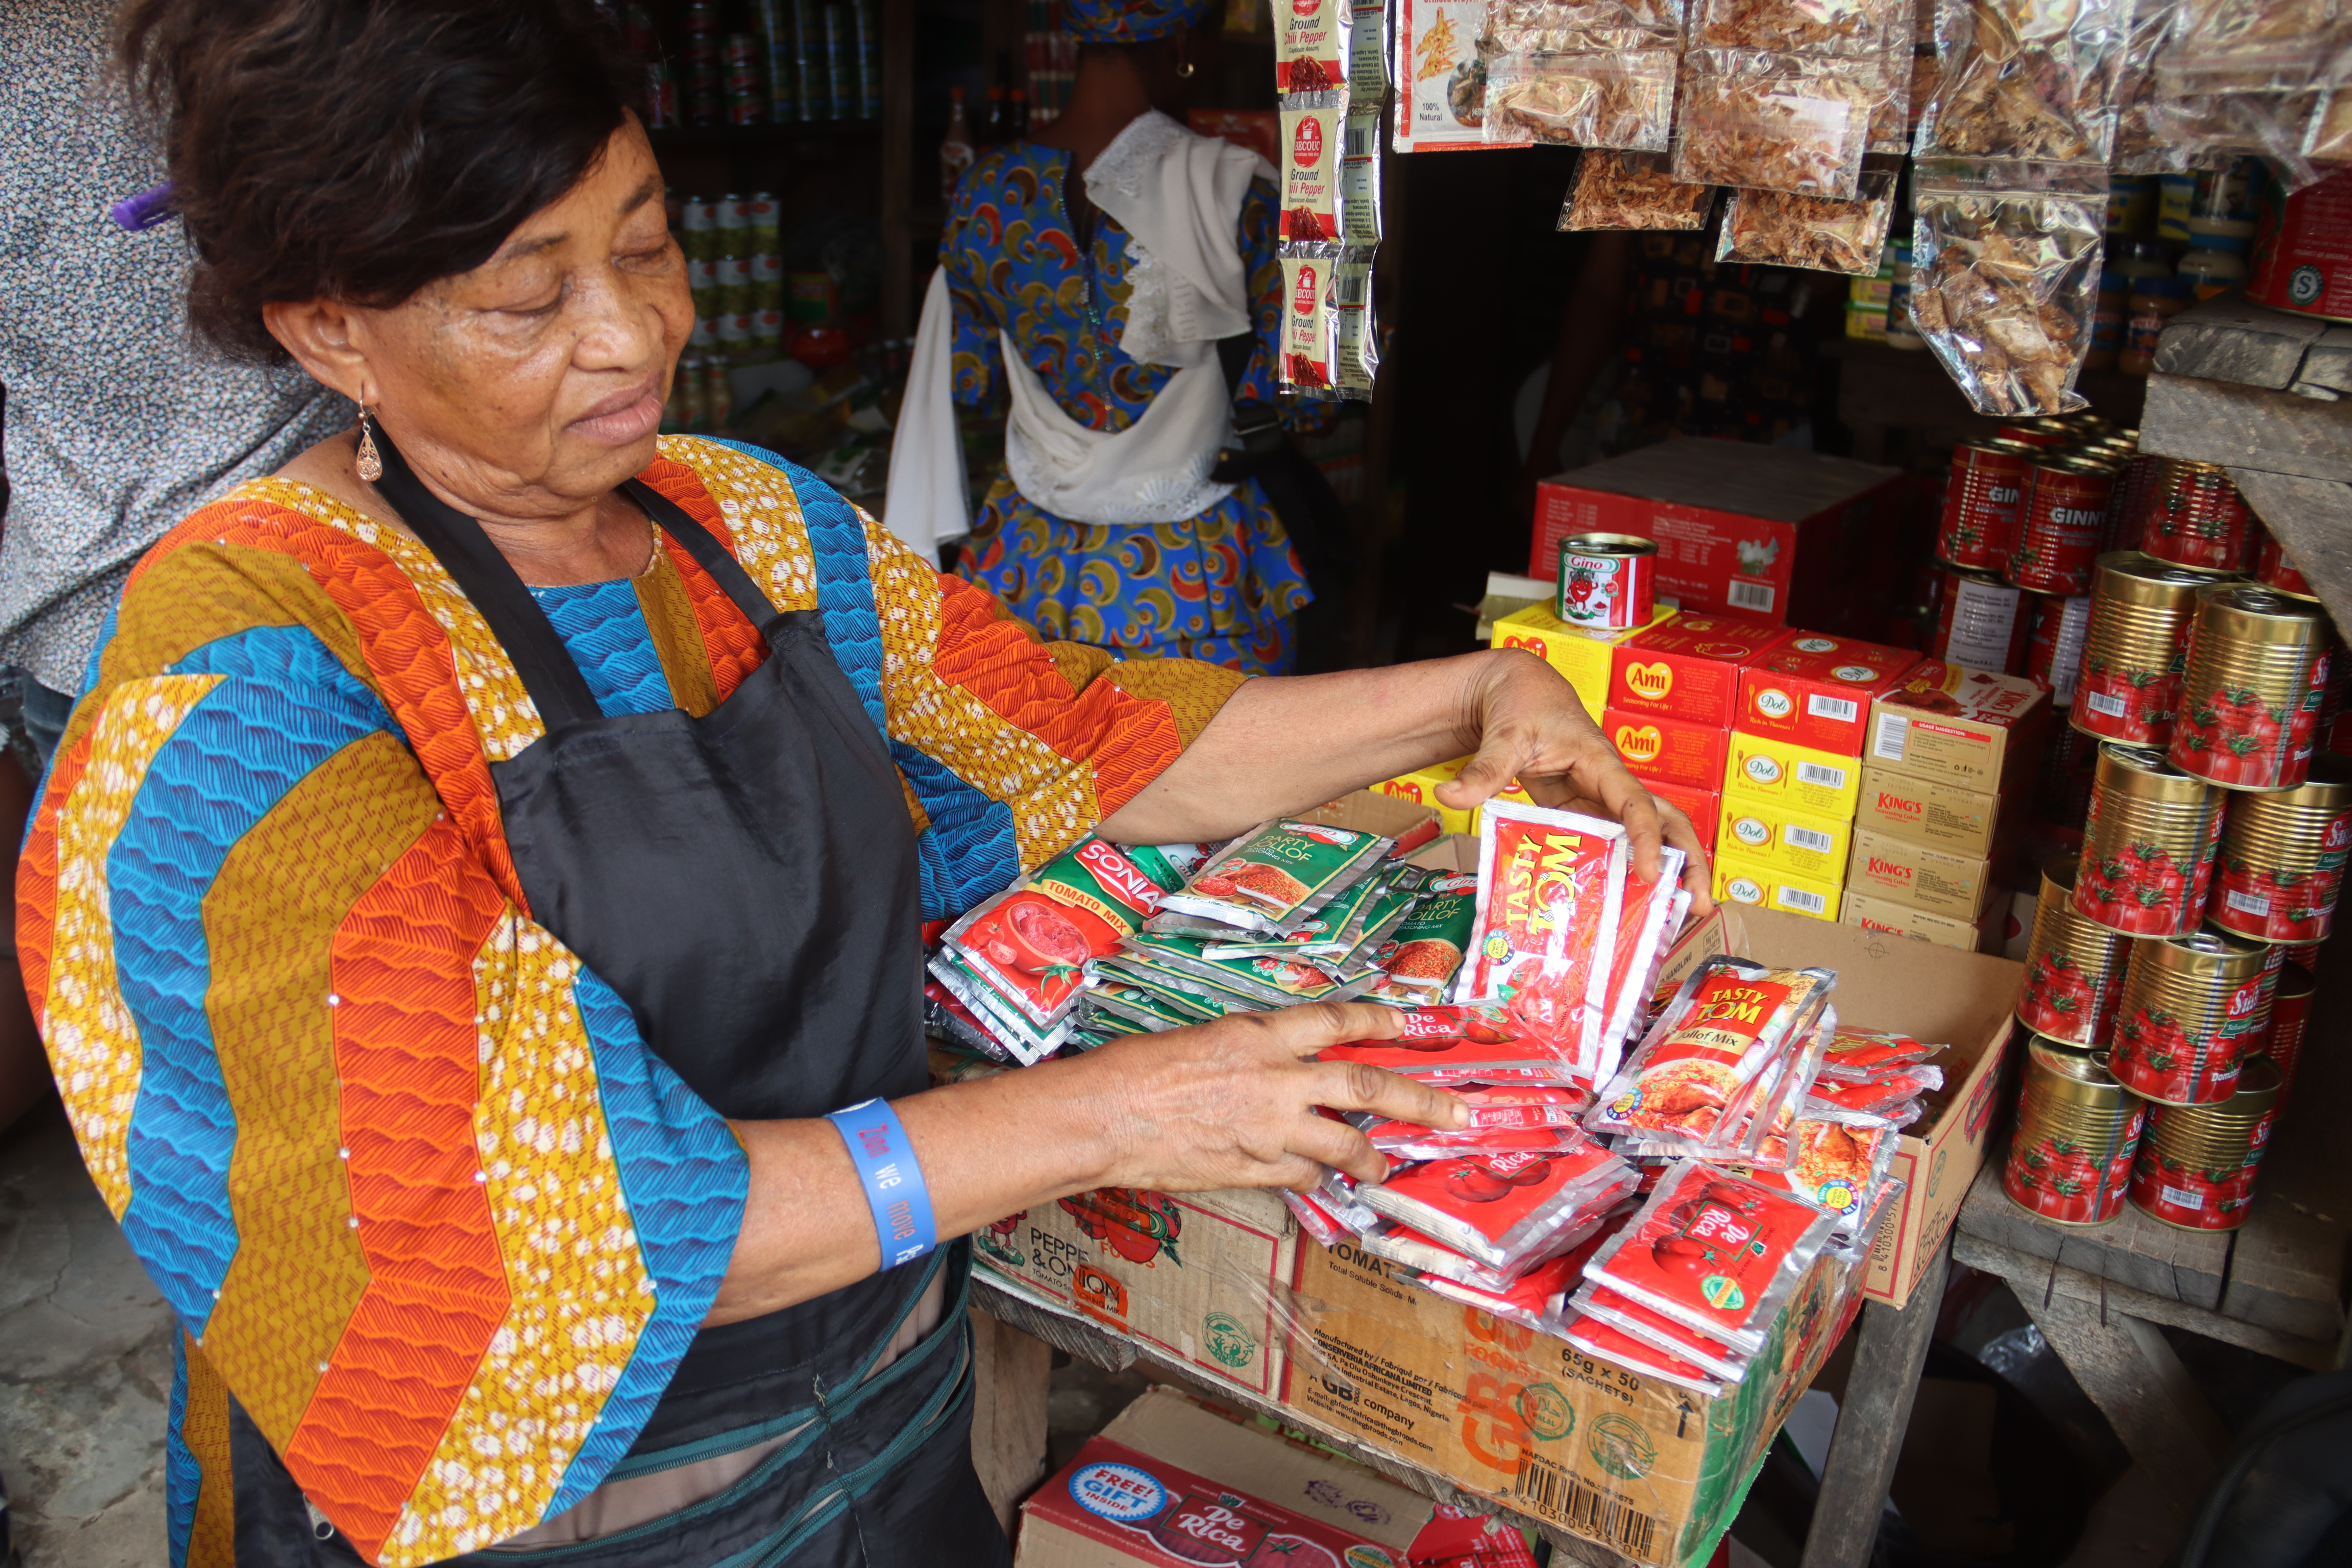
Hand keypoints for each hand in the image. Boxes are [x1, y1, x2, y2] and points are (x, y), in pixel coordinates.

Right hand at [1075, 1002, 1469, 1192]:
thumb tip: (1277, 1062)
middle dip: (1418, 1098)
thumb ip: (1248, 1052)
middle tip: (1455, 1111)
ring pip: (1344, 1143)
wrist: (1104, 1116)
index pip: (1336, 1020)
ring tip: (1385, 1168)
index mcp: (1260, 1035)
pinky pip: (1302, 1177)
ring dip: (1372, 1157)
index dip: (1379, 1020)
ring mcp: (1269, 1128)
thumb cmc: (1137, 1071)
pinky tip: (1320, 1183)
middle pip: (1365, 1085)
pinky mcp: (1254, 1169)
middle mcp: (1276, 1078)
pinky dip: (1315, 1179)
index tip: (1407, 1024)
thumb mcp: (1201, 1040)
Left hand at [1436, 647, 1713, 912]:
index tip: (1649, 873)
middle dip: (1689, 860)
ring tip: (1677, 913)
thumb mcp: (1503, 734)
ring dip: (1667, 870)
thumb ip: (1482, 769)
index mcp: (1601, 762)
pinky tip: (1623, 900)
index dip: (1646, 839)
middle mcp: (1611, 783)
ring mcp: (1600, 799)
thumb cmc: (1521, 702)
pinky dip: (1623, 869)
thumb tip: (1447, 795)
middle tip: (1700, 904)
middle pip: (1667, 820)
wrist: (1518, 687)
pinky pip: (1612, 842)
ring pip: (1647, 834)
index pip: (1634, 804)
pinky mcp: (1584, 810)